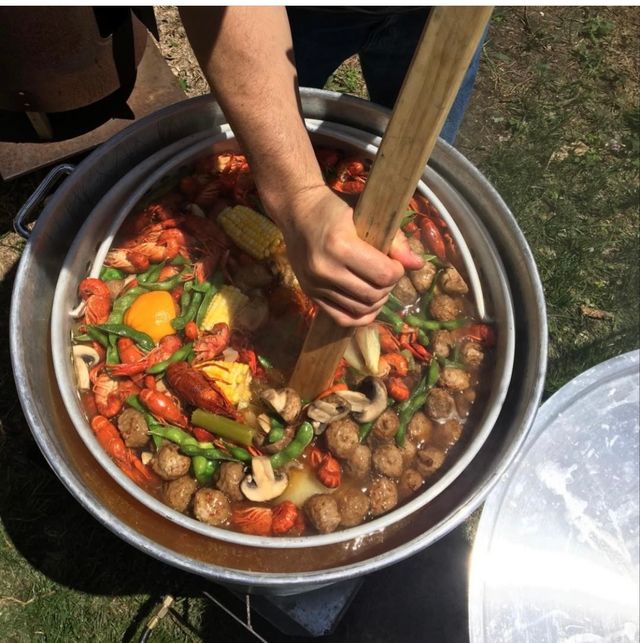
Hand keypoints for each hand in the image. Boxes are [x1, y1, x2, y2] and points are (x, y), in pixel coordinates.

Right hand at [278, 185, 423, 326]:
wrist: (297, 211)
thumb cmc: (336, 208)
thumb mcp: (367, 216)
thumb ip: (395, 240)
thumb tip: (419, 265)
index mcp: (340, 245)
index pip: (383, 274)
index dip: (398, 271)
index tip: (395, 262)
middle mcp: (325, 269)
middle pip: (373, 294)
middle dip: (389, 286)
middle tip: (388, 274)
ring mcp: (315, 285)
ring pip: (360, 309)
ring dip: (377, 300)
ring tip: (377, 285)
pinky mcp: (310, 294)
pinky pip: (342, 318)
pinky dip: (360, 316)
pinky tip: (368, 304)